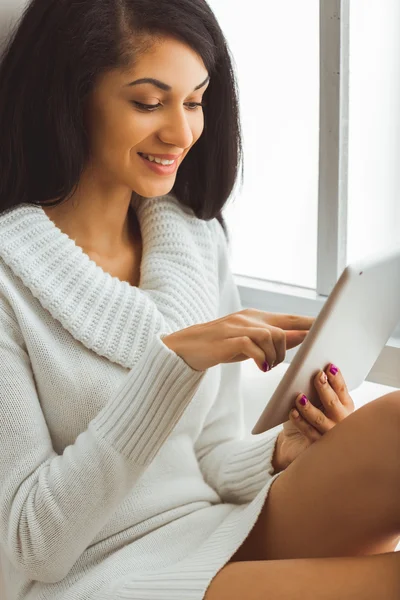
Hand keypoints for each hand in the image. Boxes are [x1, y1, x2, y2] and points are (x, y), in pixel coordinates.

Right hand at [162, 308, 314, 371]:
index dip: (308, 324)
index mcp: (256, 317)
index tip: (327, 331)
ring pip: (271, 337)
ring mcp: (238, 327)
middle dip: (293, 345)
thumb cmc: (220, 345)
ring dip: (274, 356)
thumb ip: (271, 340)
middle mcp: (249, 318)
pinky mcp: (228, 339)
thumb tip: (299, 340)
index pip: (288, 318)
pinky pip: (253, 346)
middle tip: (291, 359)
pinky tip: (260, 367)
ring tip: (267, 366)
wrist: (187, 346)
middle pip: (284, 327)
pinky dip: (261, 358)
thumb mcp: (248, 341)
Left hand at [272, 364, 354, 472]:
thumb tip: (314, 374)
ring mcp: (330, 434)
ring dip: (309, 407)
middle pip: (333, 403)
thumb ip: (318, 390)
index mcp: (345, 407)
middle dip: (325, 388)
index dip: (336, 378)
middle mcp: (341, 421)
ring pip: (320, 419)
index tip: (329, 367)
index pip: (342, 390)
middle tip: (318, 376)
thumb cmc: (310, 418)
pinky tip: (293, 412)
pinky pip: (307, 431)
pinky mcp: (317, 445)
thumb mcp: (317, 401)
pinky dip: (299, 421)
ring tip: (300, 397)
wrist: (297, 443)